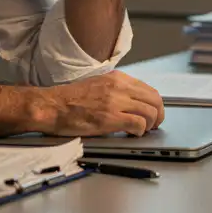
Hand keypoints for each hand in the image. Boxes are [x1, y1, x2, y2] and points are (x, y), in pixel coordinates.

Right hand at [37, 71, 164, 137]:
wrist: (52, 106)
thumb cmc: (70, 99)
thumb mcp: (98, 85)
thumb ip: (116, 90)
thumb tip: (133, 103)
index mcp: (117, 78)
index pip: (149, 90)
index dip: (155, 105)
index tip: (153, 114)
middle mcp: (119, 87)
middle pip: (155, 100)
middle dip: (158, 115)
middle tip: (154, 125)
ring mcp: (116, 102)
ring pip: (150, 113)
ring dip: (150, 125)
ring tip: (142, 131)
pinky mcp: (111, 118)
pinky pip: (138, 124)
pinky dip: (140, 131)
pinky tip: (133, 134)